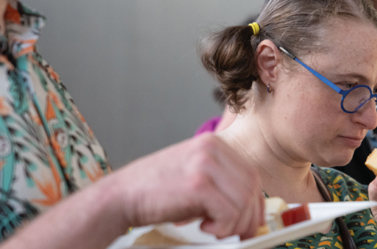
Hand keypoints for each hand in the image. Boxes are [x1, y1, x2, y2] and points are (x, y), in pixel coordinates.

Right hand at [107, 133, 264, 239]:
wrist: (121, 195)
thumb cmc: (156, 191)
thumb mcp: (194, 176)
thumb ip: (221, 183)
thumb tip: (250, 207)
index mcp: (214, 143)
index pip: (251, 174)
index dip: (255, 202)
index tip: (251, 221)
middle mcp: (212, 148)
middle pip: (251, 187)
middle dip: (248, 217)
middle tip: (238, 234)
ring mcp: (205, 164)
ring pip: (243, 202)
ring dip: (234, 225)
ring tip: (214, 230)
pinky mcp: (198, 184)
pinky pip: (229, 213)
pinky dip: (222, 228)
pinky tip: (204, 227)